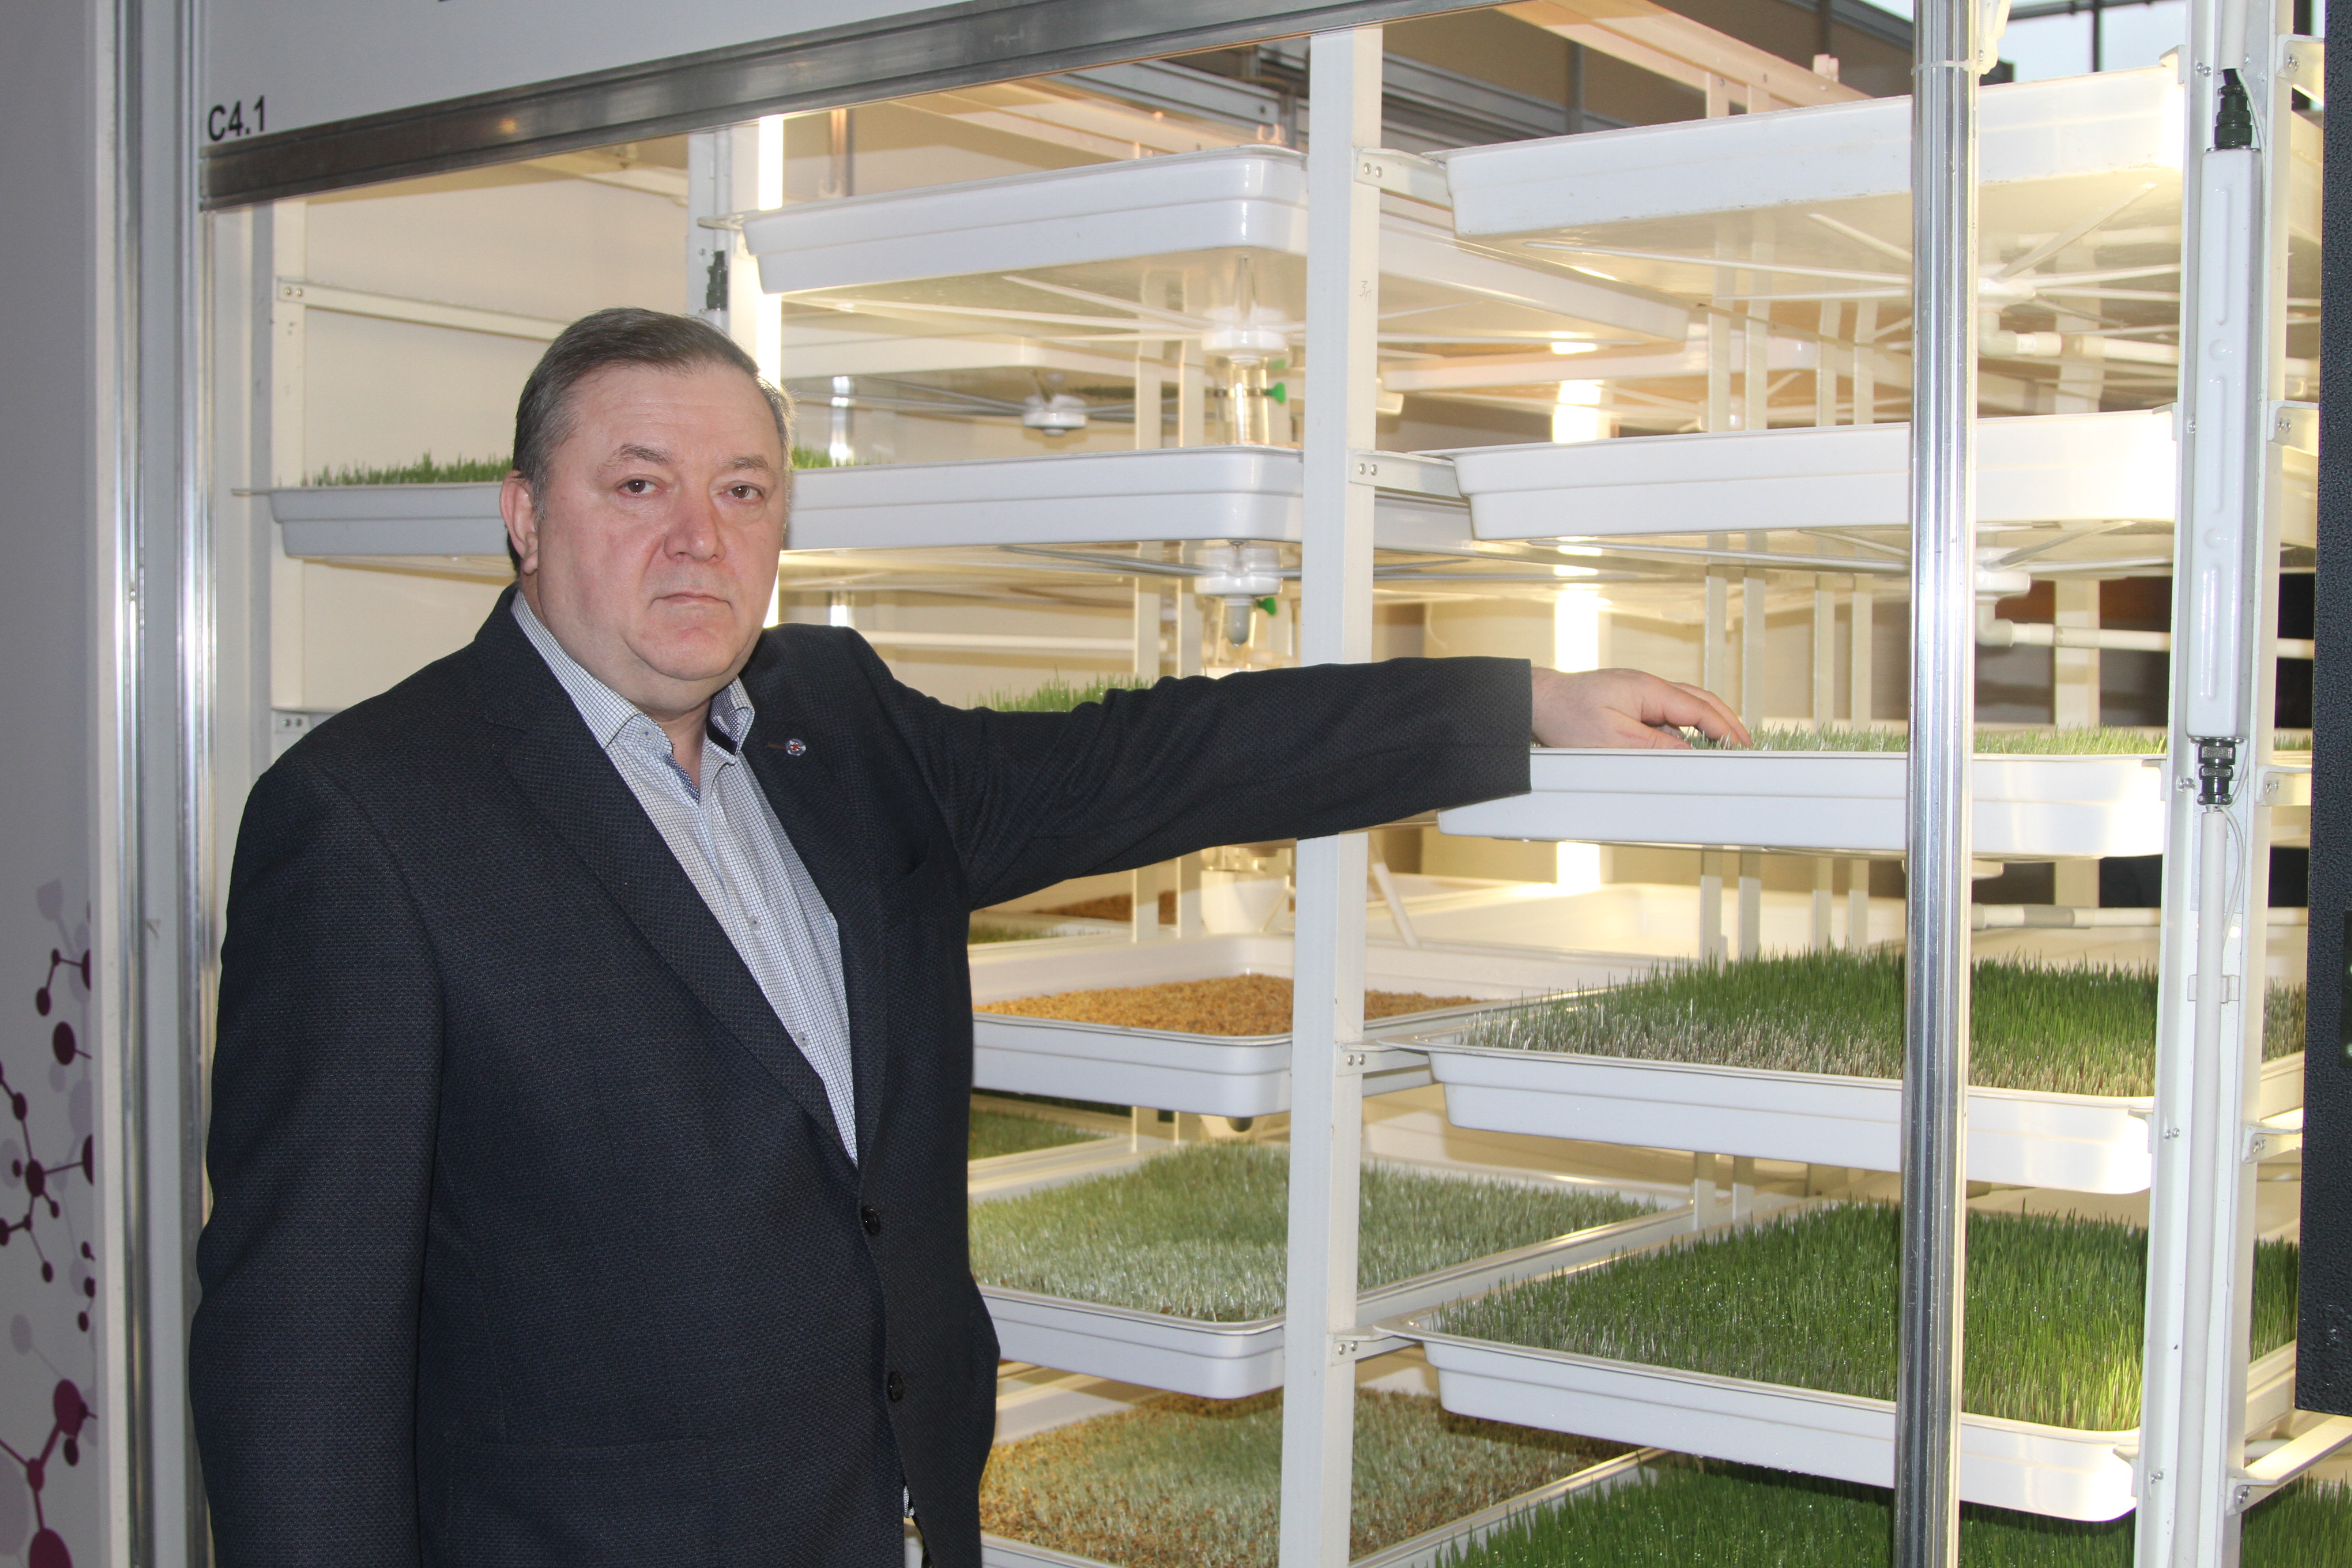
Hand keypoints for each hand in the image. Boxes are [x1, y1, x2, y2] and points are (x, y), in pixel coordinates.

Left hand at [1531, 667, 1749, 749]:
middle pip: (1699, 702)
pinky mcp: (1630, 703)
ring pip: (1684, 707)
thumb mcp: (1613, 740)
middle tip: (1744, 744)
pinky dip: (1681, 728)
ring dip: (1705, 725)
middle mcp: (1648, 686)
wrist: (1537, 702)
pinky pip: (1665, 714)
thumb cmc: (1566, 715)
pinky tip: (1684, 746)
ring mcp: (1640, 693)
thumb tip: (1690, 754)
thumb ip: (1656, 747)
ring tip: (1721, 747)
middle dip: (1725, 722)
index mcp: (1649, 690)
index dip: (1724, 728)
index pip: (1699, 709)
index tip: (1742, 746)